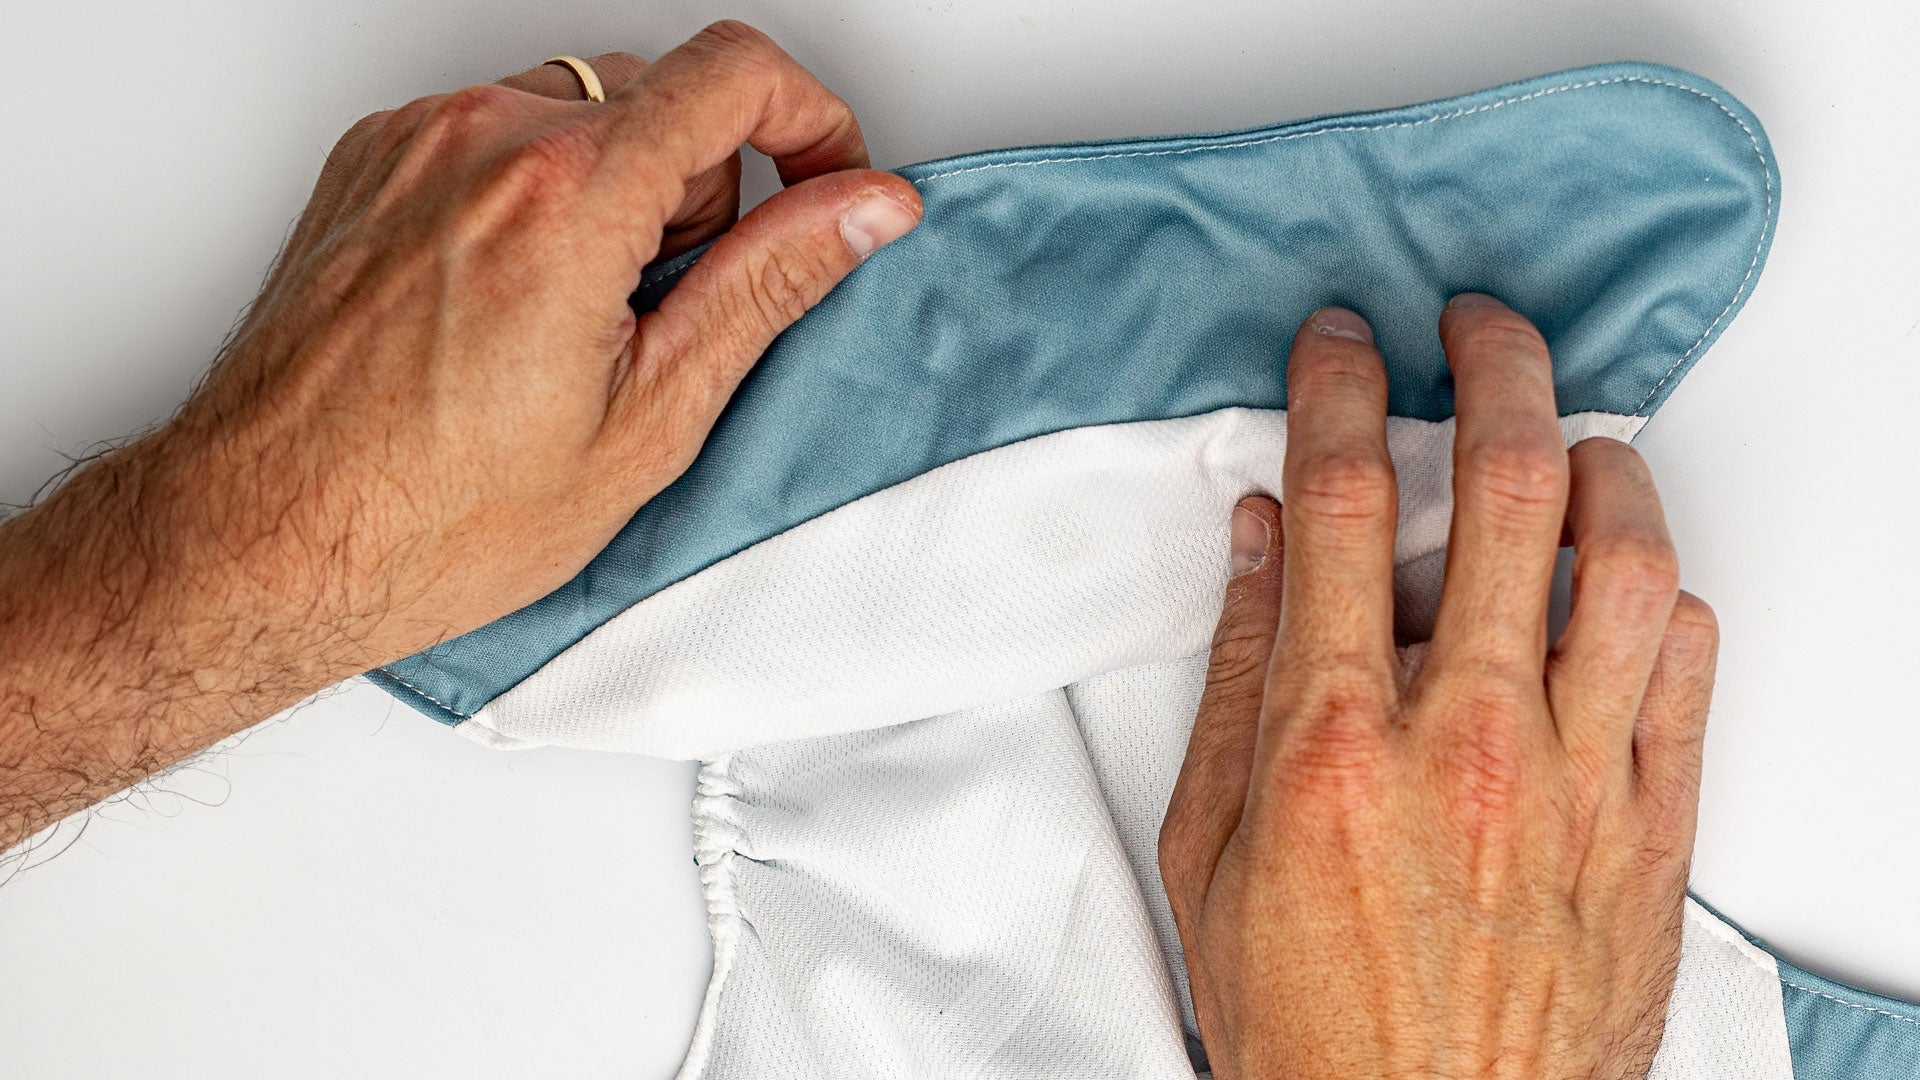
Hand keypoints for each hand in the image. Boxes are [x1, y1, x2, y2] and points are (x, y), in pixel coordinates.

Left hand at [0, 22, 920, 849]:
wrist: (266, 540)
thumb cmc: (432, 514)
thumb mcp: (649, 417)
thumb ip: (769, 285)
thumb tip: (860, 211)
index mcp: (565, 197)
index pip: (737, 73)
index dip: (815, 122)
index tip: (828, 183)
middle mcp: (481, 141)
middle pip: (662, 96)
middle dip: (705, 191)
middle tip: (670, 313)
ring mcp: (416, 142)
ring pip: (583, 110)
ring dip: (620, 192)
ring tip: (582, 322)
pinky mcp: (374, 159)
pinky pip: (502, 131)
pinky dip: (542, 193)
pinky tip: (520, 303)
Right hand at [1158, 297, 1717, 1078]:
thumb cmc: (1309, 1022)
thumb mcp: (1208, 851)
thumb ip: (1237, 678)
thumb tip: (1264, 543)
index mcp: (1331, 739)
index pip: (1342, 501)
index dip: (1341, 388)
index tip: (1345, 342)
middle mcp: (1465, 739)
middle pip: (1505, 485)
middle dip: (1496, 364)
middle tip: (1482, 327)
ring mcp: (1574, 781)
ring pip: (1628, 557)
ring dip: (1602, 463)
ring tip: (1573, 444)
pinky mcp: (1652, 830)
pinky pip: (1689, 666)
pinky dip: (1664, 595)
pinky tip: (1627, 589)